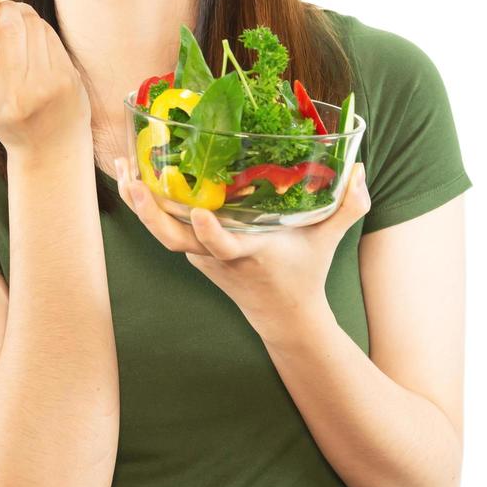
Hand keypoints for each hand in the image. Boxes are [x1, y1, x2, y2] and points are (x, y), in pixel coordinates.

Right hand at [0, 0, 90, 153]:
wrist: (49, 146)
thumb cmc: (3, 113)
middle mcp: (14, 96)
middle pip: (7, 27)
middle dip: (2, 8)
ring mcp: (44, 86)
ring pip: (31, 24)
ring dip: (20, 13)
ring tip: (15, 23)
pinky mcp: (67, 78)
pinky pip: (49, 33)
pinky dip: (37, 26)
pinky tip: (32, 38)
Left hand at [113, 158, 371, 334]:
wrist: (282, 317)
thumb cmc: (305, 272)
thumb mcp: (329, 240)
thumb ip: (348, 206)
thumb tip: (362, 169)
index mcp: (249, 253)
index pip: (224, 247)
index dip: (209, 235)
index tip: (200, 216)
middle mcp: (218, 257)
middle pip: (175, 240)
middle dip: (151, 214)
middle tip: (134, 182)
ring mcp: (200, 257)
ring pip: (161, 233)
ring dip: (139, 204)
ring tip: (124, 169)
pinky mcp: (192, 253)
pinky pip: (162, 227)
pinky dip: (145, 204)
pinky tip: (131, 173)